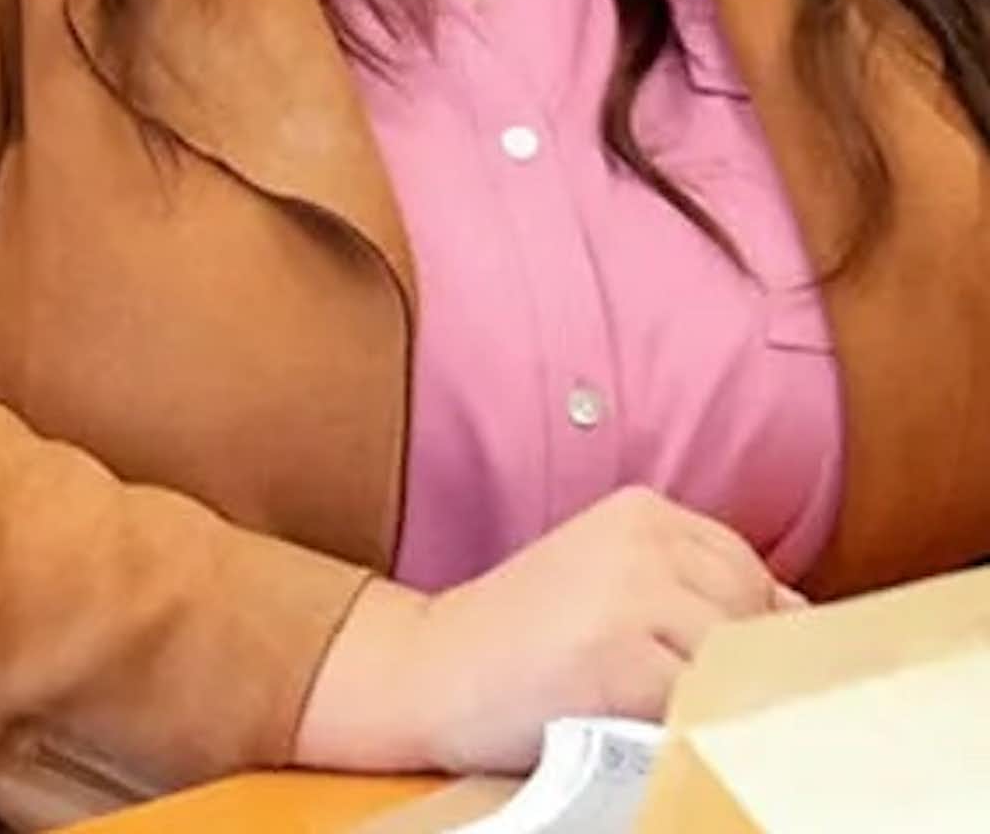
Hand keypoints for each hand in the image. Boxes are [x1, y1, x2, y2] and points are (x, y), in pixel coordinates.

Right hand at [294, 488, 794, 776]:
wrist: (432, 668)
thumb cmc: (526, 637)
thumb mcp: (611, 580)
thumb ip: (694, 586)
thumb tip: (803, 618)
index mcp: (643, 509)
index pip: (752, 569)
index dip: (748, 627)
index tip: (710, 662)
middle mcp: (645, 539)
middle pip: (758, 615)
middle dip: (738, 664)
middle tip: (676, 692)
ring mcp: (634, 596)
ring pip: (737, 662)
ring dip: (716, 698)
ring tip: (658, 708)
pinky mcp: (623, 660)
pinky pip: (702, 706)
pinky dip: (689, 726)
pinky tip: (645, 726)